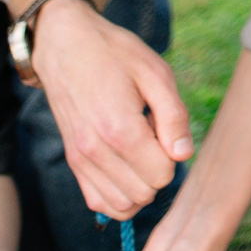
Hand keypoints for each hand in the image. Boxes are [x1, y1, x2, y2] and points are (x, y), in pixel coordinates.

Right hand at [31, 0, 192, 218]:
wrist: (66, 46)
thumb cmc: (115, 55)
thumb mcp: (155, 73)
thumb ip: (173, 117)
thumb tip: (183, 155)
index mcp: (120, 129)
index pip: (162, 175)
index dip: (173, 154)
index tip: (163, 126)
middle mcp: (95, 151)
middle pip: (145, 193)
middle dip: (158, 169)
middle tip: (151, 135)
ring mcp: (80, 160)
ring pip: (123, 205)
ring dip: (140, 184)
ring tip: (138, 148)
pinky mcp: (73, 162)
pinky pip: (99, 202)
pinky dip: (119, 195)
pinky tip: (127, 166)